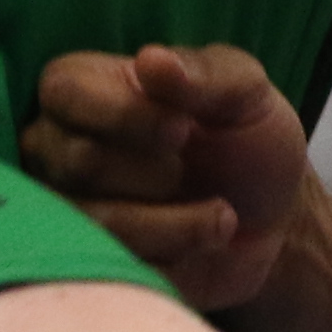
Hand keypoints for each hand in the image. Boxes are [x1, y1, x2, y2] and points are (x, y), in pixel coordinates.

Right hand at [24, 40, 317, 314]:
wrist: (272, 217)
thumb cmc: (247, 135)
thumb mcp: (245, 92)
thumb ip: (201, 75)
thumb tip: (151, 60)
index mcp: (85, 87)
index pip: (64, 90)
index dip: (123, 113)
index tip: (182, 130)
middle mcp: (59, 148)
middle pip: (78, 161)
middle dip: (155, 173)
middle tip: (194, 170)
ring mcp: (68, 211)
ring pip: (94, 225)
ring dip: (171, 224)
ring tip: (222, 217)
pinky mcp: (90, 266)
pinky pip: (113, 270)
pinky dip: (170, 260)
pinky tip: (203, 246)